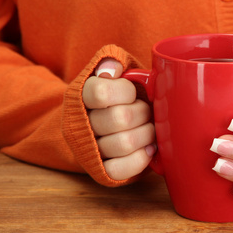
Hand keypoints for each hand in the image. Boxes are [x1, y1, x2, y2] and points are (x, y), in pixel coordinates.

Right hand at [82, 58, 155, 179]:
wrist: (107, 119)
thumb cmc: (120, 93)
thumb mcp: (115, 70)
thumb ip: (114, 62)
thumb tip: (110, 71)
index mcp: (82, 96)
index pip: (101, 92)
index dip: (125, 91)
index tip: (133, 91)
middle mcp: (82, 124)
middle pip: (119, 118)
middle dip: (143, 113)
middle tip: (148, 111)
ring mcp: (91, 149)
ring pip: (123, 144)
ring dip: (146, 134)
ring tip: (150, 128)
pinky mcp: (103, 170)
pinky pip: (120, 169)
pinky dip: (140, 158)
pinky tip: (149, 148)